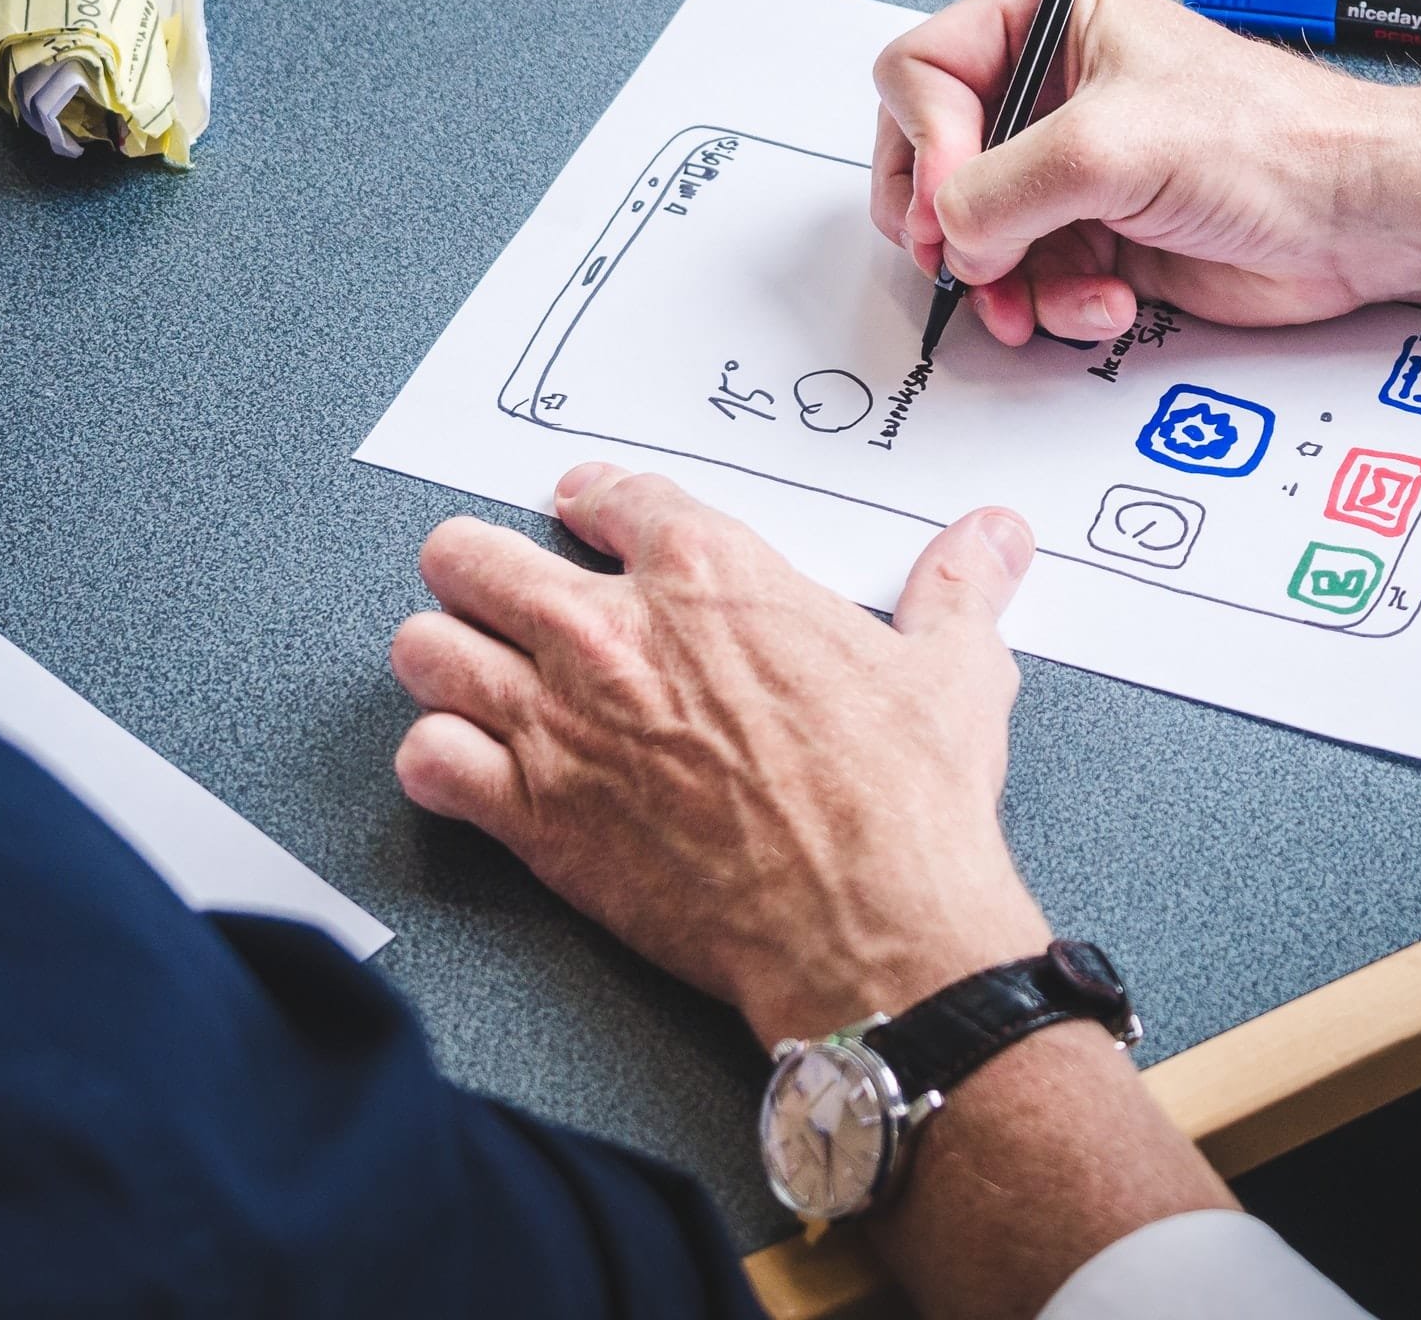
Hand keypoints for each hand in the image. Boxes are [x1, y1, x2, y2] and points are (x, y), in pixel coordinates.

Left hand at [389, 464, 1053, 1047]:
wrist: (870, 926)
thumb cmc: (905, 802)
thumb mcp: (952, 672)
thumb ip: (958, 590)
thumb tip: (994, 538)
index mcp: (709, 571)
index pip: (607, 494)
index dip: (590, 502)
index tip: (582, 513)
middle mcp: (613, 632)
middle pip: (474, 556)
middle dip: (481, 572)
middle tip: (502, 594)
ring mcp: (559, 721)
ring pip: (426, 648)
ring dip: (445, 660)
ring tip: (471, 676)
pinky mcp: (532, 815)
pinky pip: (426, 760)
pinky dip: (436, 764)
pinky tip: (468, 770)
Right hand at [873, 0, 1420, 346]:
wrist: (1353, 220)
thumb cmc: (1271, 142)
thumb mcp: (1109, 147)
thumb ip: (1000, 191)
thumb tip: (947, 236)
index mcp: (1047, 16)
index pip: (920, 72)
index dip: (927, 145)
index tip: (955, 204)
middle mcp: (1047, 87)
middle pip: (932, 160)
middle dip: (951, 226)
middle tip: (968, 263)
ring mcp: (1066, 166)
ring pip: (971, 236)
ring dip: (1007, 282)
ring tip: (1046, 298)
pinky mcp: (1091, 234)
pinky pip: (1024, 281)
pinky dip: (1055, 304)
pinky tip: (1108, 300)